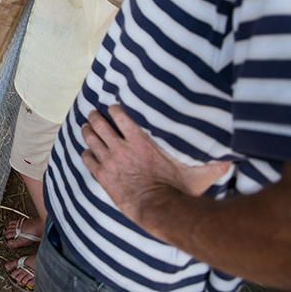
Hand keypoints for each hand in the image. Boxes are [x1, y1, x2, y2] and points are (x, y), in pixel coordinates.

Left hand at [81, 105, 231, 231]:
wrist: (158, 210)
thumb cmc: (177, 191)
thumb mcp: (195, 175)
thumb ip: (211, 165)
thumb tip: (232, 162)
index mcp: (140, 142)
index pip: (120, 116)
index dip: (114, 110)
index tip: (112, 107)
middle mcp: (121, 148)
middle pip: (100, 124)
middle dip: (95, 117)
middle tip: (93, 114)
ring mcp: (110, 161)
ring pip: (90, 139)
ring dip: (87, 131)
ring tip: (86, 127)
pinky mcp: (102, 176)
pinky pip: (87, 159)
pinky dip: (86, 154)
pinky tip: (87, 152)